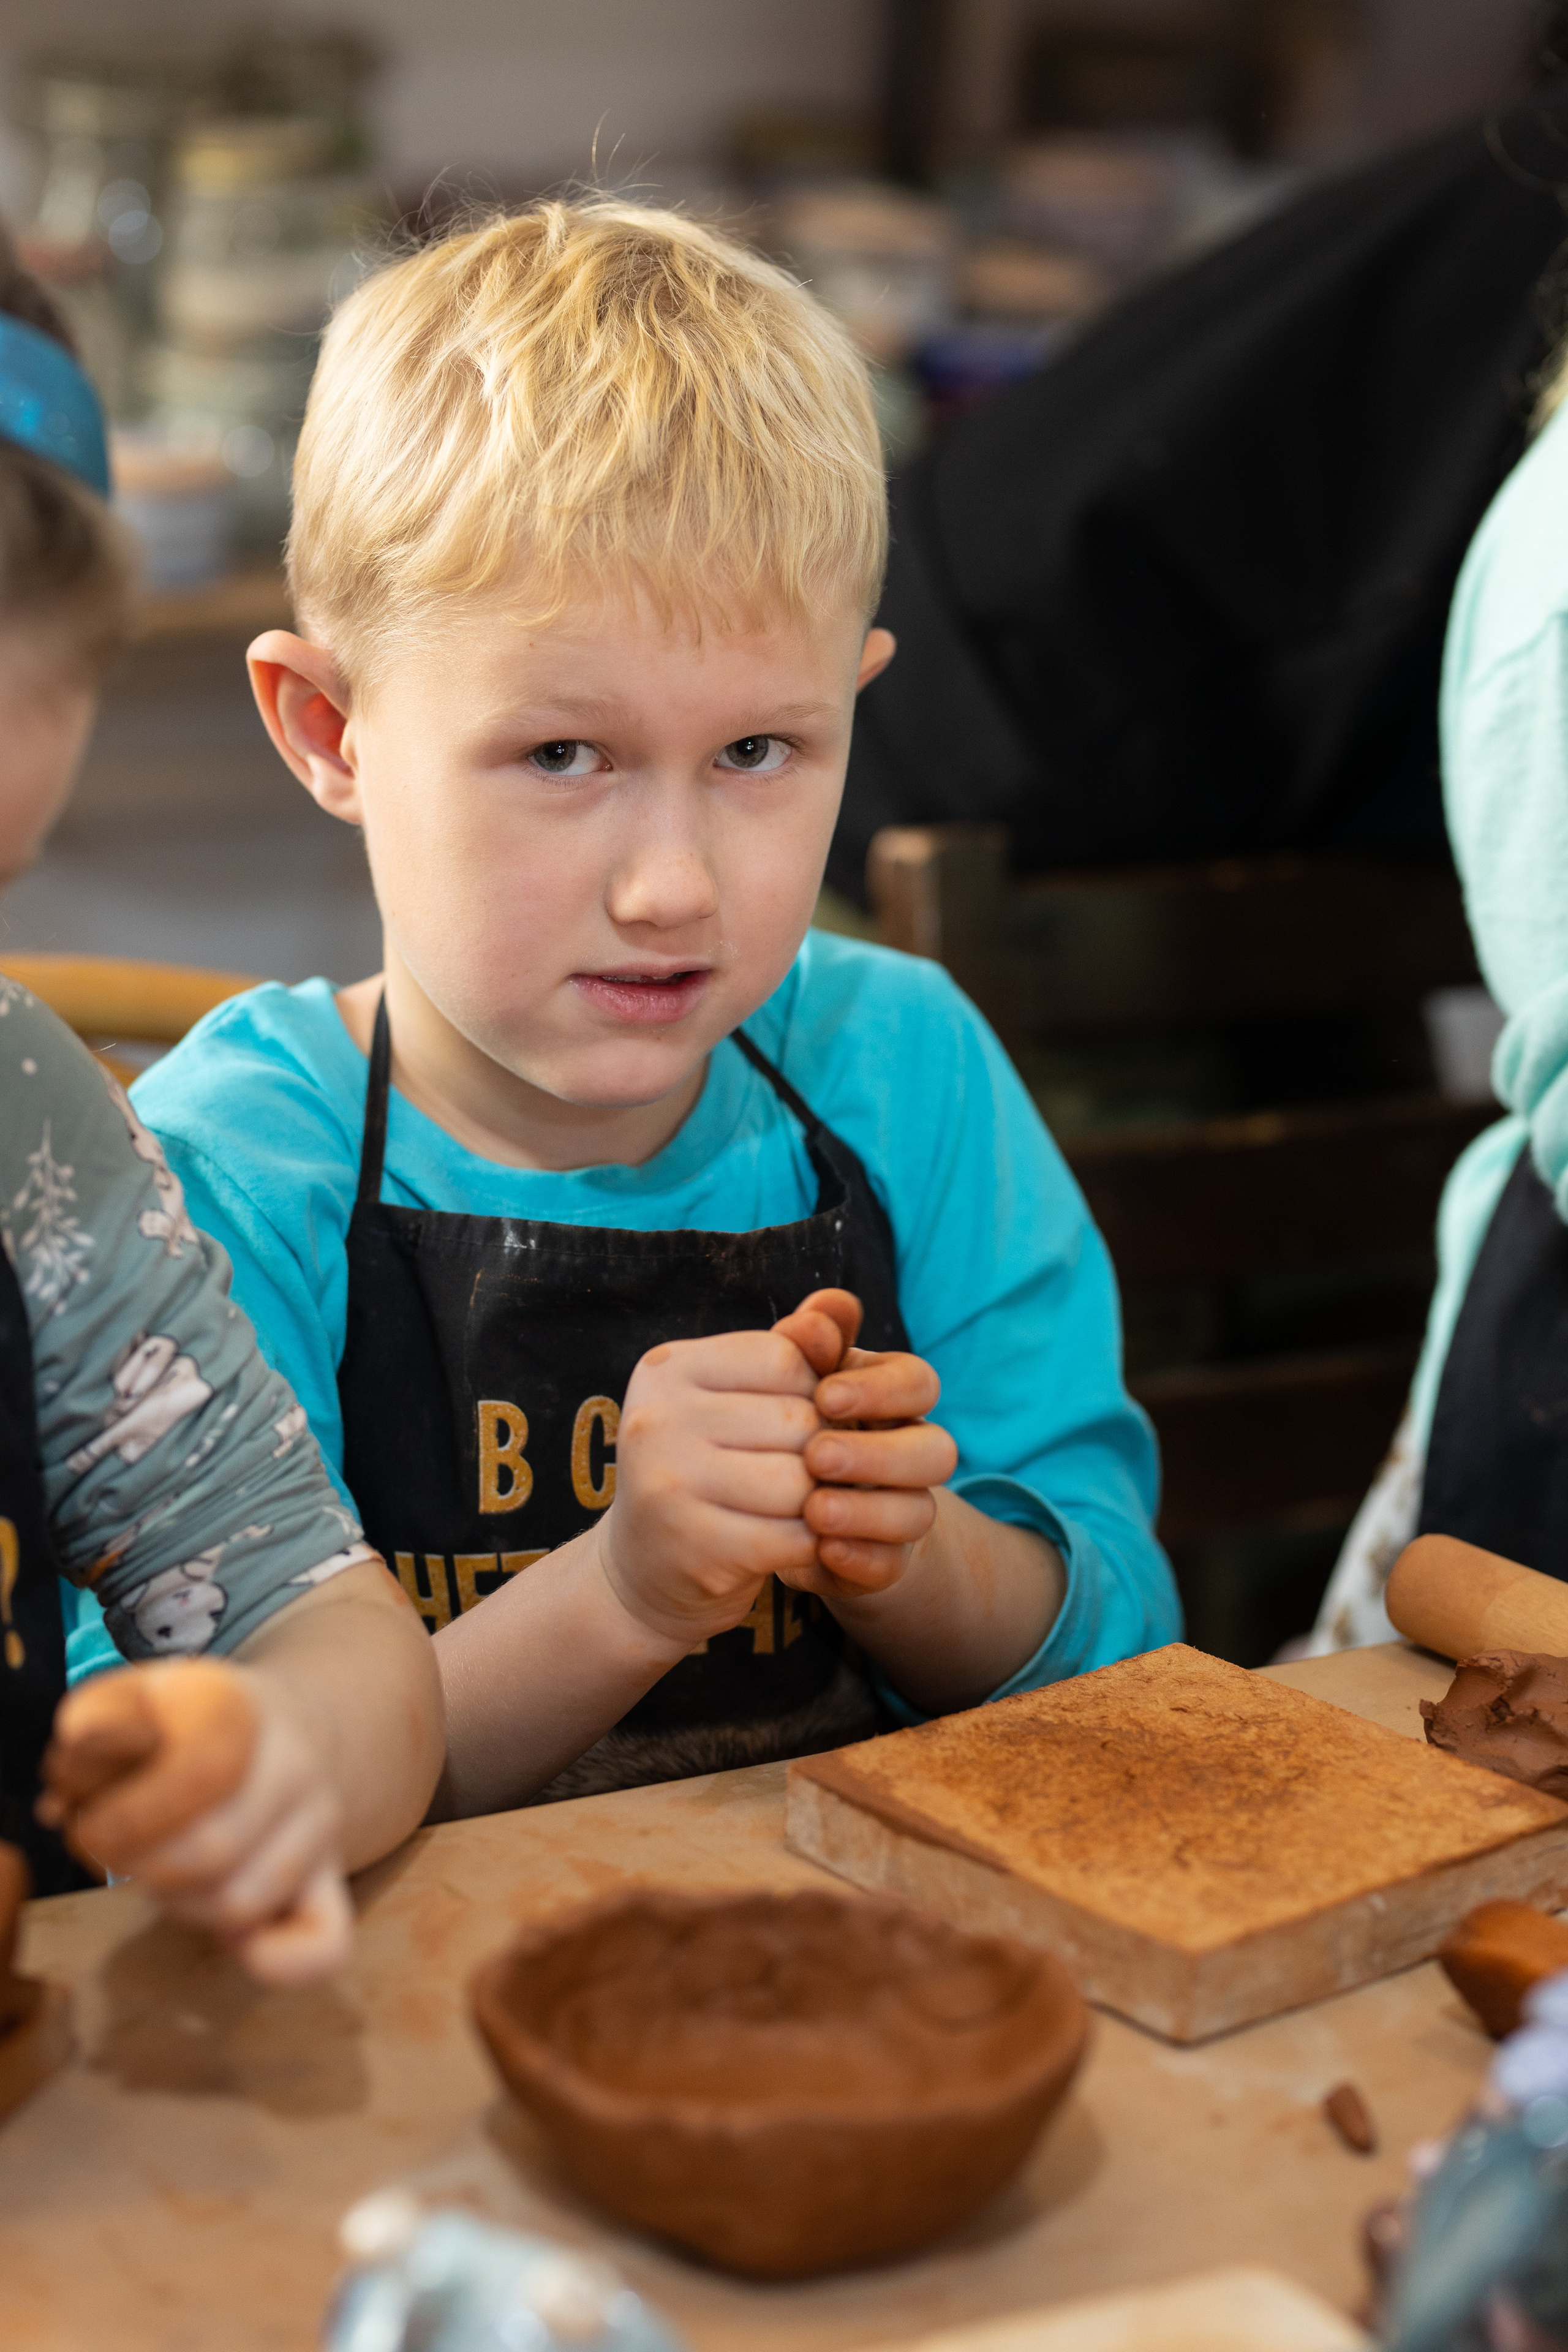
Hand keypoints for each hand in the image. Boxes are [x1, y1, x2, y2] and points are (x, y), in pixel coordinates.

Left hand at [38, 1659, 351, 1987]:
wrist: (287, 1727)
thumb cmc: (188, 1724)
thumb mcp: (137, 1696)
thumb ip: (95, 1725)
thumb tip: (65, 1797)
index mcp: (244, 1711)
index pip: (201, 1773)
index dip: (129, 1817)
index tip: (88, 1824)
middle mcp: (297, 1764)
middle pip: (214, 1850)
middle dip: (140, 1868)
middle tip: (116, 1855)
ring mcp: (321, 1826)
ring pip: (245, 1903)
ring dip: (181, 1906)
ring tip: (162, 1877)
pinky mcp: (332, 1881)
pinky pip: (323, 1945)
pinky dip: (272, 1959)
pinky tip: (235, 1940)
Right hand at [596, 1324, 827, 1648]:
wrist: (642, 1569)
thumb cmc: (706, 1467)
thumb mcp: (734, 1399)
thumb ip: (792, 1348)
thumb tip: (843, 1301)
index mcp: (666, 1368)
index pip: (784, 1358)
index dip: (814, 1392)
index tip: (798, 1421)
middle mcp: (656, 1418)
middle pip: (798, 1421)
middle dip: (822, 1450)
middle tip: (808, 1471)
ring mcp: (667, 1483)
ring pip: (800, 1482)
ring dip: (819, 1500)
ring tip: (801, 1506)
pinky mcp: (693, 1546)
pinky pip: (792, 1537)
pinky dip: (809, 1544)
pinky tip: (792, 1542)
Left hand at [773, 1290, 957, 1599]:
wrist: (779, 1504)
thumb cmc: (790, 1420)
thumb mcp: (792, 1377)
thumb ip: (808, 1343)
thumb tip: (822, 1311)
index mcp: (892, 1399)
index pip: (917, 1383)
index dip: (880, 1390)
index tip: (824, 1395)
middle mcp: (910, 1452)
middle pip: (937, 1451)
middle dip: (877, 1454)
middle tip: (816, 1455)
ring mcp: (902, 1510)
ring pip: (919, 1512)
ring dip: (867, 1511)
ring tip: (814, 1508)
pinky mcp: (884, 1562)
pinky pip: (890, 1565)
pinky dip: (859, 1556)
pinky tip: (821, 1547)